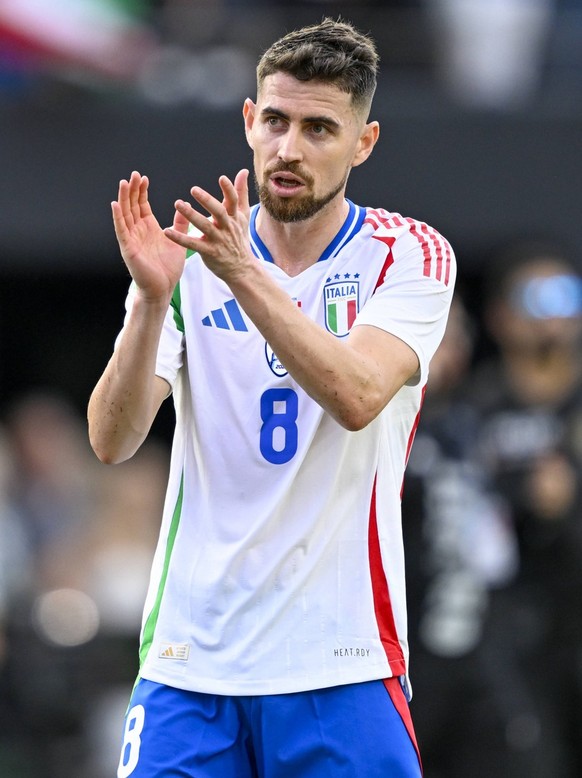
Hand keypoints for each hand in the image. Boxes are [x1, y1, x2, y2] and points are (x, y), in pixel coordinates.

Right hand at [111, 171, 188, 301]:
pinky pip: (121, 230)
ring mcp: (131, 239)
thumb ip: (179, 224)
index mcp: (149, 228)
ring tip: (124, 183)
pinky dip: (118, 217)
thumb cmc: (168, 268)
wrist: (163, 288)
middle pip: (132, 206)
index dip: (142, 191)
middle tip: (134, 174)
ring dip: (124, 198)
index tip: (143, 178)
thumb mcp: (177, 240)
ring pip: (125, 214)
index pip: (142, 205)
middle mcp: (138, 231)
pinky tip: (115, 204)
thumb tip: (184, 207)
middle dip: (133, 190)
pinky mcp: (128, 248)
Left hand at [163, 169, 252, 284]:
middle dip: (207, 201)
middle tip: (194, 190)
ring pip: (204, 227)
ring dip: (191, 215)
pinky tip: (167, 231)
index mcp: (234, 217)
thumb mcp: (242, 216)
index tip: (222, 178)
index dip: (229, 190)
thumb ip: (241, 193)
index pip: (233, 201)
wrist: (241, 268)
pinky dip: (180, 238)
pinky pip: (192, 245)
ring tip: (178, 203)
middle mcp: (227, 227)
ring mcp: (218, 240)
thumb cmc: (239, 238)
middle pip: (218, 212)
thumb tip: (243, 171)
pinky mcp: (209, 252)